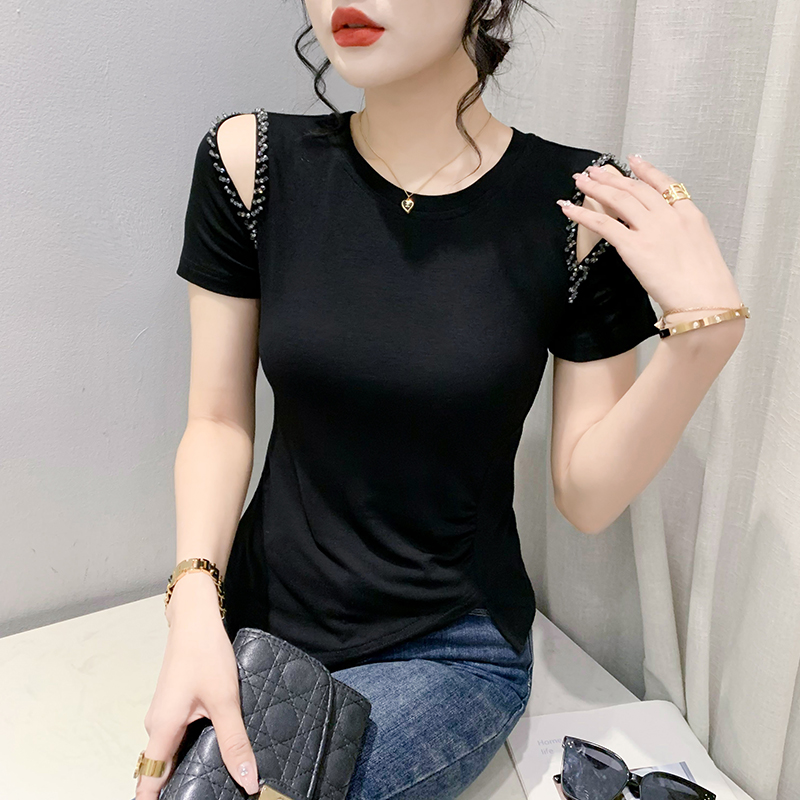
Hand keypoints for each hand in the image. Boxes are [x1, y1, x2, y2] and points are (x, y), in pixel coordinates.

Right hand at [135, 577, 260, 798]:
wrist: (196, 619)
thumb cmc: (205, 654)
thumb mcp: (225, 701)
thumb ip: (234, 742)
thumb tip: (247, 781)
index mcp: (162, 730)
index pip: (148, 783)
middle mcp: (156, 726)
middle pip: (159, 771)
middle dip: (176, 790)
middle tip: (205, 796)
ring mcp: (164, 714)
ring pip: (169, 753)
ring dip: (184, 768)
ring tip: (211, 783)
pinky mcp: (174, 704)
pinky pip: (176, 737)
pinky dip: (189, 749)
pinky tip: (212, 751)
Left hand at [559, 156, 742, 312]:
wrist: (705, 300)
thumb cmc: (705, 284)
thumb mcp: (701, 247)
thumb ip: (681, 234)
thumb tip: (664, 237)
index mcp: (690, 215)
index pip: (664, 184)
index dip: (646, 170)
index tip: (633, 160)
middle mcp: (669, 216)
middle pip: (635, 189)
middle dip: (612, 177)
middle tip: (595, 170)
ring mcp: (651, 229)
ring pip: (618, 199)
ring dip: (596, 187)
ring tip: (581, 181)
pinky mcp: (633, 246)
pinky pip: (603, 224)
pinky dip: (582, 214)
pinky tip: (569, 208)